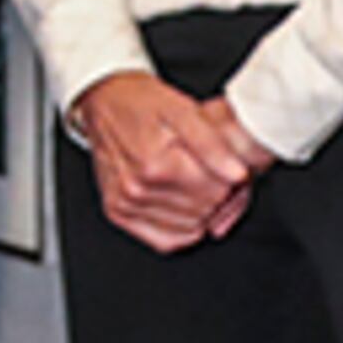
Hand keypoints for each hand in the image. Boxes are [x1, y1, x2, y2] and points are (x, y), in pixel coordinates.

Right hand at [67, 71, 255, 252]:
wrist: (104, 101)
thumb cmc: (142, 102)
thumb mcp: (186, 109)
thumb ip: (215, 144)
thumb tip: (238, 174)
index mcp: (158, 164)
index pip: (220, 189)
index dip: (235, 176)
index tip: (231, 163)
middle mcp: (138, 189)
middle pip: (208, 208)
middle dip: (221, 191)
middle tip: (215, 169)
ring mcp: (126, 204)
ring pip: (192, 227)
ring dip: (203, 208)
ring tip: (197, 181)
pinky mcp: (118, 213)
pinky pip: (166, 241)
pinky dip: (182, 228)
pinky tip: (183, 204)